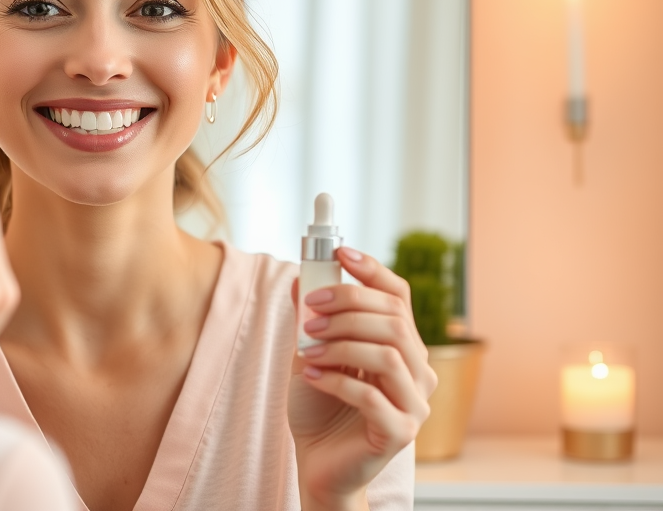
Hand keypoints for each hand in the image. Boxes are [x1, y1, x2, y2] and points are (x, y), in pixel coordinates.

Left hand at [288, 247, 436, 510]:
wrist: (317, 461)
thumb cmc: (319, 405)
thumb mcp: (309, 352)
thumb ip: (309, 318)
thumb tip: (298, 278)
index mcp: (402, 344)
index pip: (398, 296)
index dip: (372, 270)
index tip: (340, 253)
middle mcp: (418, 370)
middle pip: (393, 320)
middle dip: (347, 308)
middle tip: (309, 313)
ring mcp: (414, 403)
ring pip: (387, 353)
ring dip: (340, 343)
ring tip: (306, 348)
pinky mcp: (400, 432)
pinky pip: (371, 395)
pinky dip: (335, 379)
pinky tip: (310, 375)